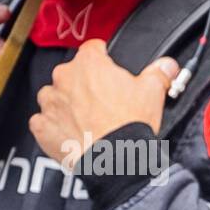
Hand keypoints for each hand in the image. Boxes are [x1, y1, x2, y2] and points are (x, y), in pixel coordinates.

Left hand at [29, 39, 178, 167]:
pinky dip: (52, 126)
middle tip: (101, 102)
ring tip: (83, 119)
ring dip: (64, 104)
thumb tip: (167, 66)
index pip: (93, 49)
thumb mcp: (153, 92)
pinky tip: (69, 134)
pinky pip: (42, 122)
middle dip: (84, 84)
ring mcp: (50, 103)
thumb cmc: (129, 124)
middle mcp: (64, 78)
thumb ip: (159, 72)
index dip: (103, 59)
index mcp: (89, 63)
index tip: (108, 70)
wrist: (114, 160)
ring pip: (54, 96)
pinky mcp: (42, 127)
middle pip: (71, 73)